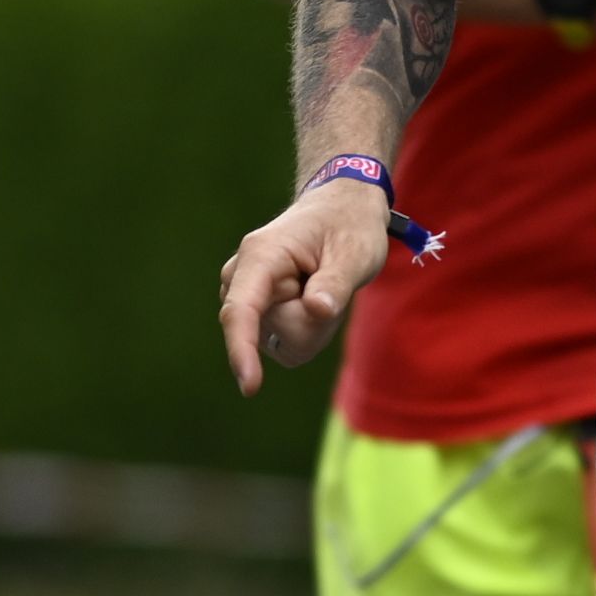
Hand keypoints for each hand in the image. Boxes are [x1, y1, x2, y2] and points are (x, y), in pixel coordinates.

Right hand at [219, 175, 397, 393]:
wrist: (340, 209)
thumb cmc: (348, 225)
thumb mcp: (354, 251)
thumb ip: (334, 283)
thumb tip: (316, 310)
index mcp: (260, 256)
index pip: (241, 311)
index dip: (241, 350)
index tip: (250, 385)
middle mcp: (242, 277)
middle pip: (274, 333)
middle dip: (313, 324)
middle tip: (333, 284)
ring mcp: (247, 297)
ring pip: (283, 342)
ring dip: (314, 326)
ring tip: (323, 287)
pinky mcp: (258, 313)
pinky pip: (286, 344)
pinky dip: (310, 330)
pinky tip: (315, 299)